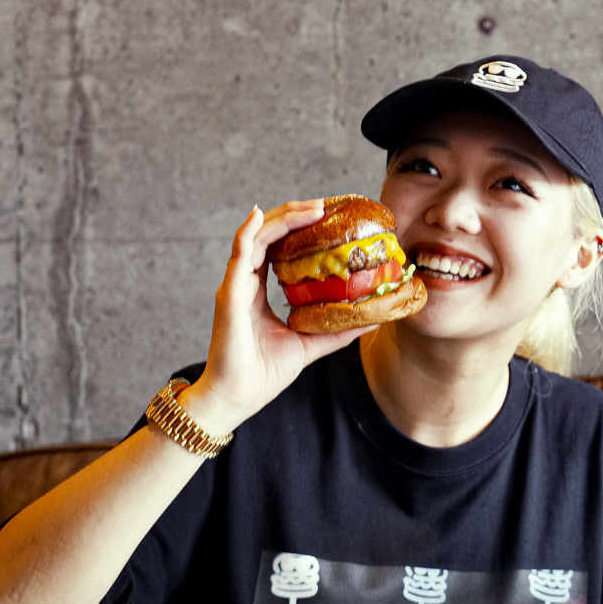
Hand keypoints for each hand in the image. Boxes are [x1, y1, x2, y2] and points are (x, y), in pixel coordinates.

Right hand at [180, 202, 369, 431]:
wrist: (237, 397)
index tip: (326, 218)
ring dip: (282, 218)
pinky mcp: (229, 296)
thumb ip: (337, 330)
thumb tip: (373, 320)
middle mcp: (244, 282)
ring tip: (310, 207)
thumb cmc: (264, 373)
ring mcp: (234, 286)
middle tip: (325, 206)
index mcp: (259, 290)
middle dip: (294, 215)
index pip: (277, 248)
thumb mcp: (310, 344)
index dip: (298, 229)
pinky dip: (249, 233)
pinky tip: (260, 216)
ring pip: (254, 237)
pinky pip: (238, 255)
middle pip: (267, 235)